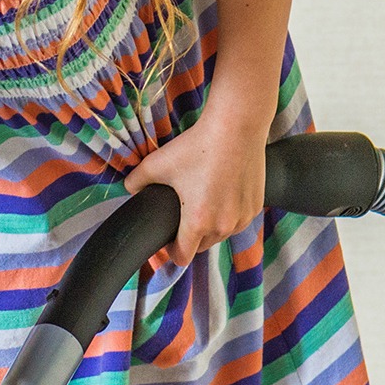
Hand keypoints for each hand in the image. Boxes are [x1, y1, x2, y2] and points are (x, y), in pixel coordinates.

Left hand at [124, 111, 269, 273]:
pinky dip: (229, 214)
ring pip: (222, 234)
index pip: (182, 257)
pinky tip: (222, 193)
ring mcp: (242, 218)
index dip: (171, 251)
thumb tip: (129, 189)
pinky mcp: (256, 207)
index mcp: (197, 222)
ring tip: (204, 202)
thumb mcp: (158, 163)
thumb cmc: (198, 146)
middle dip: (192, 236)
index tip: (168, 240)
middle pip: (202, 246)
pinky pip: (238, 220)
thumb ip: (136, 180)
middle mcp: (222, 226)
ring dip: (212, 226)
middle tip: (184, 214)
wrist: (236, 127)